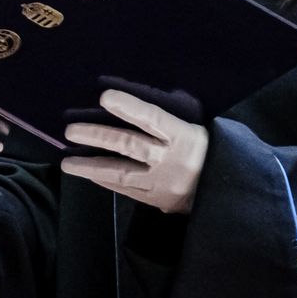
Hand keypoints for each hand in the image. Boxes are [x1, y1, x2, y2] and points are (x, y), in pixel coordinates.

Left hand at [58, 89, 208, 213]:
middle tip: (70, 131)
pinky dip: (106, 181)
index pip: (152, 118)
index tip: (104, 96)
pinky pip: (127, 190)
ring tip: (67, 163)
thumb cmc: (211, 150)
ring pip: (122, 173)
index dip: (129, 107)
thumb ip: (167, 119)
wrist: (229, 191)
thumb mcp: (196, 129)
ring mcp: (164, 183)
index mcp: (185, 136)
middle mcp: (172, 160)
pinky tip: (89, 174)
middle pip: (130, 145)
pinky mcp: (159, 200)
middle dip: (98, 137)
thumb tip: (129, 103)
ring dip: (92, 166)